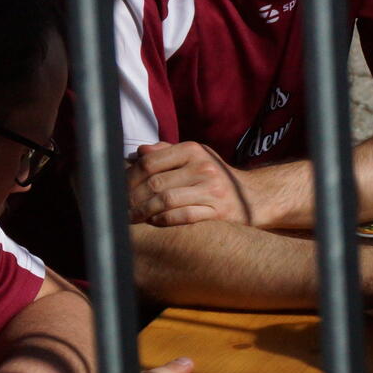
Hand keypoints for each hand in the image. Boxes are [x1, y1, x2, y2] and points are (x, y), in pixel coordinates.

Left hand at [127, 142, 256, 226]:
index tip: (119, 189)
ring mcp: (212, 190)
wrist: (254, 197)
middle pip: (155, 183)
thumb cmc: (216, 177)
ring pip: (166, 200)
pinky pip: (183, 217)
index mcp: (193, 150)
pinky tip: (153, 222)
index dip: (129, 177)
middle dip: (132, 197)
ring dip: (143, 211)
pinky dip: (163, 221)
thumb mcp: (195, 157)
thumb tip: (139, 153)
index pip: (151, 162)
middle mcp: (203, 167)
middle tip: (120, 208)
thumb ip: (167, 153)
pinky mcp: (218, 212)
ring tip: (131, 218)